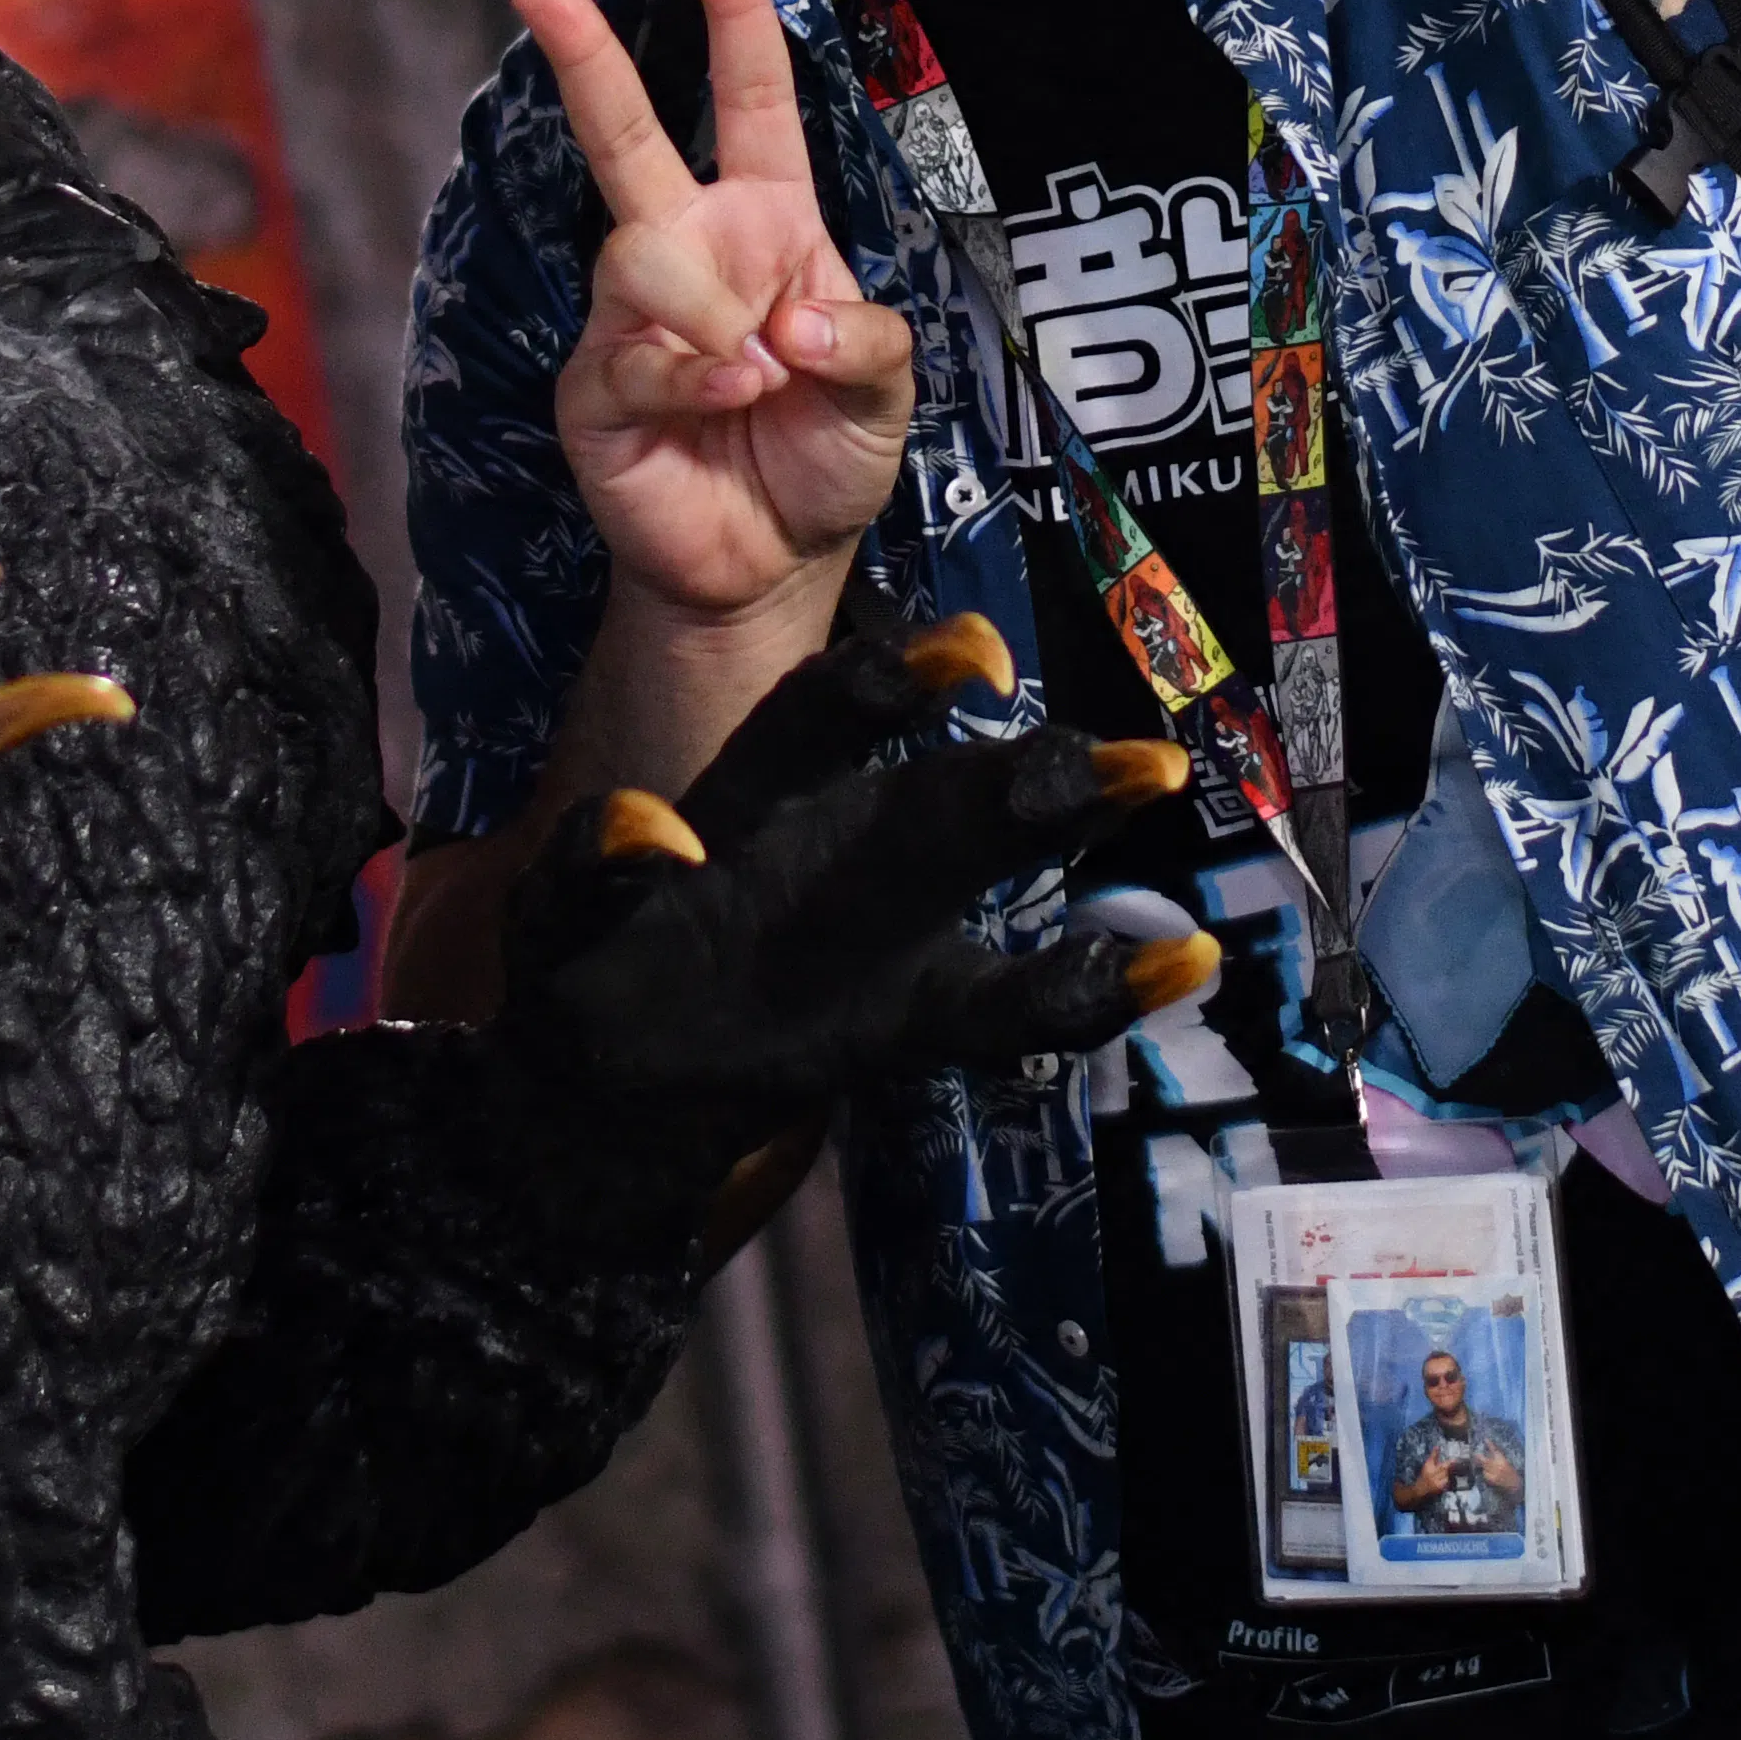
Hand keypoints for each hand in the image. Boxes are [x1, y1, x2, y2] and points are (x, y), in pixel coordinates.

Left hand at [492, 623, 1211, 1250]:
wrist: (599, 1081)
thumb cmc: (585, 962)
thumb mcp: (559, 913)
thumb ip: (593, 867)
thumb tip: (650, 826)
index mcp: (754, 794)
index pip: (821, 713)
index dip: (887, 679)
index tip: (968, 658)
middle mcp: (838, 838)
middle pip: (938, 787)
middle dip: (1025, 761)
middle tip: (1116, 740)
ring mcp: (883, 929)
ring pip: (982, 864)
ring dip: (1064, 818)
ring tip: (1152, 782)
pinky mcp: (902, 1022)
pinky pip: (1004, 1011)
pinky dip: (1092, 991)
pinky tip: (1181, 964)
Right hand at [514, 0, 916, 637]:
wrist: (774, 566)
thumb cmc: (826, 455)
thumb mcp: (888, 389)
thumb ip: (863, 338)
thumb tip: (784, 319)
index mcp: (766, 223)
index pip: (746, 99)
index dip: (735, 15)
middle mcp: (688, 251)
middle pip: (624, 135)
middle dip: (582, 53)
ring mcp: (631, 317)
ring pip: (640, 259)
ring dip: (711, 313)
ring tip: (762, 375)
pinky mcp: (595, 389)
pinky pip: (630, 353)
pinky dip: (693, 374)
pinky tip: (734, 395)